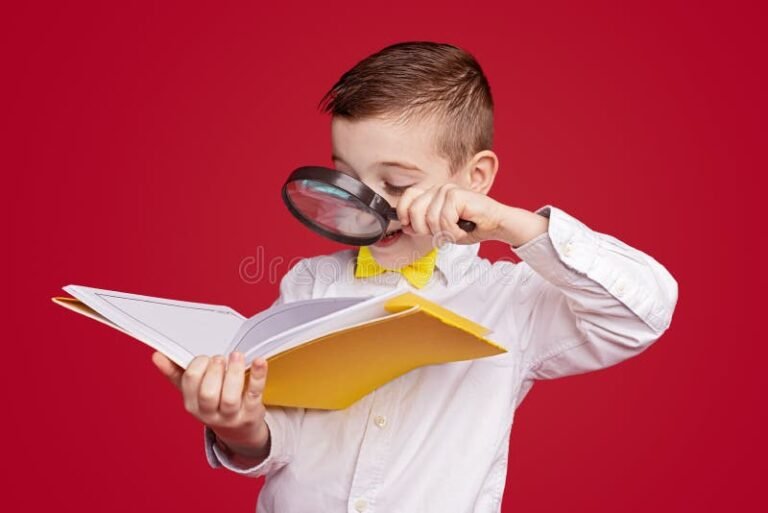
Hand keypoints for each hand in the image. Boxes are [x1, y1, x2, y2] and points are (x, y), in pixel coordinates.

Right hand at [151, 351, 269, 459]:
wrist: (240, 431)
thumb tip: (157, 356)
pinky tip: (259, 361)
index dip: (198, 365)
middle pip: (208, 393)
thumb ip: (175, 373)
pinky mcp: (252, 412)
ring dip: (233, 372)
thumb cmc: (214, 404)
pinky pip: (255, 393)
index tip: (207, 358)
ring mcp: (232, 415)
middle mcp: (210, 413)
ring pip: (230, 397)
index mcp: (192, 405)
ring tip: (236, 356)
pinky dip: (258, 375)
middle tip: (221, 358)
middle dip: (214, 370)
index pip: (190, 382)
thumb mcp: (193, 393)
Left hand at [396, 183, 507, 244]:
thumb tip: (405, 226)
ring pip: (429, 219)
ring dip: (444, 232)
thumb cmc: (471, 226)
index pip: (407, 196)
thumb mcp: (441, 229)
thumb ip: (423, 225)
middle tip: (441, 233)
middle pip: (414, 210)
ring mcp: (447, 190)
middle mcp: (438, 189)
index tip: (409, 227)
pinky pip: (444, 220)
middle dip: (424, 229)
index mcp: (432, 194)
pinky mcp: (457, 194)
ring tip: (456, 230)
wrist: (496, 225)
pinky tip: (463, 227)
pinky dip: (453, 231)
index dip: (403, 213)